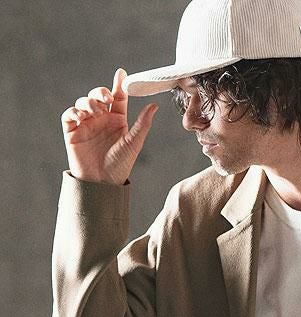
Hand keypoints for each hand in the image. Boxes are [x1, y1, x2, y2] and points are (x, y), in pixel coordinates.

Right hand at [61, 68, 157, 184]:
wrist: (102, 182)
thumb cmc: (120, 164)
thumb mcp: (134, 142)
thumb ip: (143, 123)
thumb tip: (155, 105)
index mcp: (117, 120)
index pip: (117, 97)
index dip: (119, 84)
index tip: (121, 73)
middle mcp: (101, 119)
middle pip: (98, 95)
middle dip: (100, 92)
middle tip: (106, 97)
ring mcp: (86, 124)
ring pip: (83, 102)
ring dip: (88, 103)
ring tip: (96, 113)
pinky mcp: (72, 131)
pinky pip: (69, 114)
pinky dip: (74, 112)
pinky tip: (81, 117)